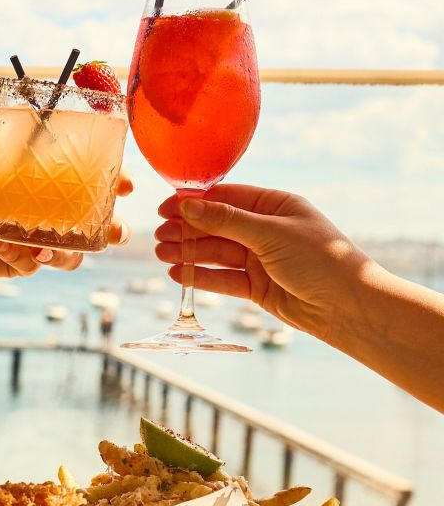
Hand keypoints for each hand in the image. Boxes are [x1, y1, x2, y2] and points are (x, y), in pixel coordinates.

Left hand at [0, 155, 132, 278]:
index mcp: (51, 186)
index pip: (93, 183)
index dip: (116, 184)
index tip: (126, 185)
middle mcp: (55, 216)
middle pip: (99, 227)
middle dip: (115, 231)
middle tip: (116, 231)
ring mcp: (42, 242)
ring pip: (72, 255)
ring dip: (64, 254)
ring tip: (42, 250)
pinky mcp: (24, 263)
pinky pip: (32, 265)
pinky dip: (19, 257)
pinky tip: (0, 245)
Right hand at [155, 184, 371, 342]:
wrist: (347, 307)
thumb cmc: (319, 260)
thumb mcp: (270, 234)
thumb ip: (227, 220)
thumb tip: (188, 207)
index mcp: (274, 205)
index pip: (226, 198)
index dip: (194, 204)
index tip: (165, 209)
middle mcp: (265, 229)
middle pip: (216, 226)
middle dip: (186, 231)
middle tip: (157, 237)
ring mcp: (260, 259)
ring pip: (216, 253)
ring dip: (189, 253)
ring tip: (161, 255)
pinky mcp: (257, 286)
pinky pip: (223, 278)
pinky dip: (201, 277)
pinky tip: (179, 275)